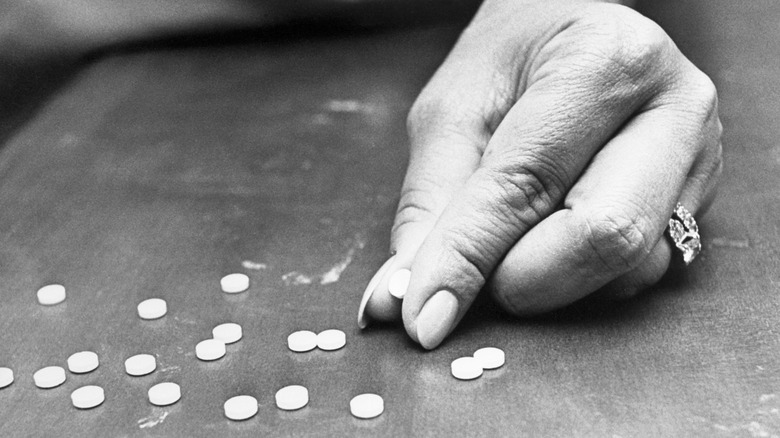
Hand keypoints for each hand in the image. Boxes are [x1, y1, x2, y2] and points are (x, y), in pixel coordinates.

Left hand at [359, 0, 721, 348]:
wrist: (571, 31)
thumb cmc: (510, 61)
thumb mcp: (452, 113)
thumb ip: (431, 207)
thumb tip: (405, 299)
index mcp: (606, 61)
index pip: (529, 183)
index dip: (469, 257)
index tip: (425, 314)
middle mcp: (674, 108)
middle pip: (605, 236)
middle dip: (525, 279)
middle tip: (478, 277)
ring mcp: (699, 157)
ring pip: (630, 267)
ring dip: (554, 281)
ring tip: (515, 241)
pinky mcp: (700, 198)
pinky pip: (643, 271)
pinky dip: (583, 277)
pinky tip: (554, 238)